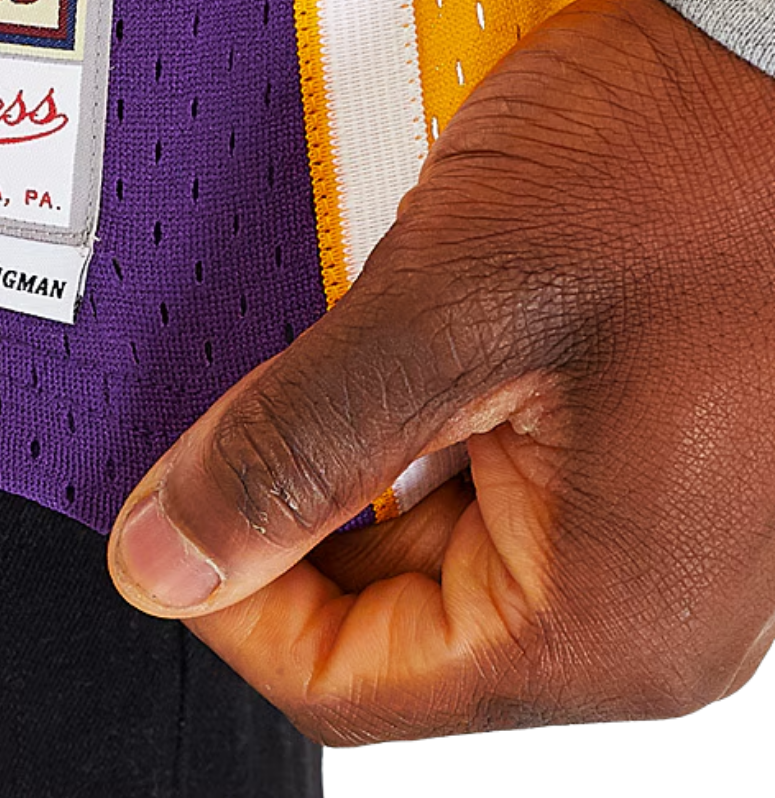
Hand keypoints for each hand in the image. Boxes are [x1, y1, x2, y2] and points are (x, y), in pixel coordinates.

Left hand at [106, 0, 774, 742]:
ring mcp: (647, 527)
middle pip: (386, 614)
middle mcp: (642, 600)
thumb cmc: (681, 159)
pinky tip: (386, 333)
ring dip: (344, 450)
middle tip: (224, 394)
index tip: (159, 502)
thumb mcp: (451, 301)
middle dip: (285, 504)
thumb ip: (296, 446)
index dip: (228, 594)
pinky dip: (407, 413)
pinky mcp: (634, 450)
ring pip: (424, 539)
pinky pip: (482, 471)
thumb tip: (166, 555)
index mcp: (607, 618)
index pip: (352, 683)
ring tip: (319, 342)